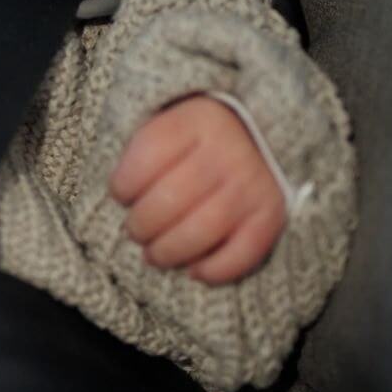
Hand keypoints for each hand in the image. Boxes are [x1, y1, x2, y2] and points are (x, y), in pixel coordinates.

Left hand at [110, 96, 285, 284]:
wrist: (258, 136)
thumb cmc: (193, 140)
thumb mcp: (164, 124)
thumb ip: (141, 153)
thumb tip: (120, 201)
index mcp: (195, 120)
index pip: (147, 156)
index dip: (123, 185)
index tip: (120, 194)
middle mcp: (228, 150)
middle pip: (171, 199)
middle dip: (142, 225)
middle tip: (135, 231)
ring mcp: (252, 184)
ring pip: (202, 230)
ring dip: (169, 251)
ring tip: (154, 254)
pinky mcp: (271, 215)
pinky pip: (242, 253)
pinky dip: (214, 269)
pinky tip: (194, 270)